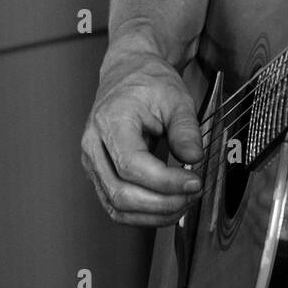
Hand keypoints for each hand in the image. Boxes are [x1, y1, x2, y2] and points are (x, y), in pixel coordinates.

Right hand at [80, 39, 202, 225]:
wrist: (128, 73)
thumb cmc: (148, 82)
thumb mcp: (176, 96)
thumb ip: (185, 128)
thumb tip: (194, 158)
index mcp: (110, 121)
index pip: (131, 165)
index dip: (165, 181)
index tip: (194, 181)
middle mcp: (93, 146)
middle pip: (121, 193)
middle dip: (162, 203)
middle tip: (193, 194)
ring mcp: (93, 163)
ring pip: (117, 207)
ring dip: (154, 214)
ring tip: (185, 202)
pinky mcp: (99, 175)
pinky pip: (116, 206)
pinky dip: (144, 214)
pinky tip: (168, 207)